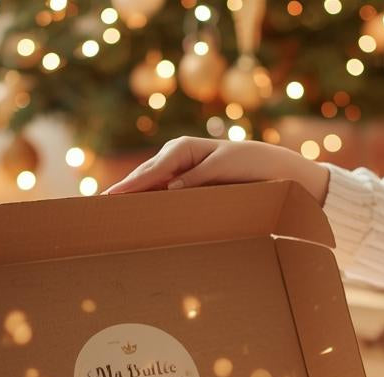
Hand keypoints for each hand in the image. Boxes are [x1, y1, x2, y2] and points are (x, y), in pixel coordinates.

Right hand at [103, 137, 330, 202]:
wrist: (284, 172)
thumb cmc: (257, 165)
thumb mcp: (227, 167)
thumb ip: (197, 176)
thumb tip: (168, 188)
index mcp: (183, 149)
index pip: (150, 171)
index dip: (129, 186)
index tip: (108, 200)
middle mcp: (178, 159)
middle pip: (145, 179)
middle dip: (124, 193)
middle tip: (99, 213)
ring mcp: (183, 174)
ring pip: (153, 188)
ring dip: (135, 201)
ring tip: (112, 219)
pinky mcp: (192, 187)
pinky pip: (166, 196)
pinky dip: (152, 205)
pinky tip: (141, 218)